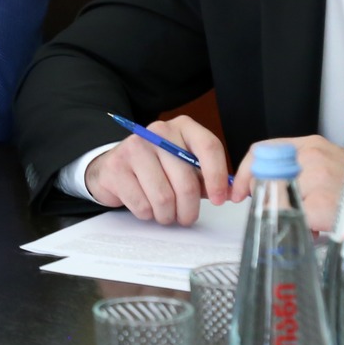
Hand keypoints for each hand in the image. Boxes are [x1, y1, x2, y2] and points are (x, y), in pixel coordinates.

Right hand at [85, 113, 232, 225]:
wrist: (114, 167)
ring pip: (164, 198)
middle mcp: (158, 132)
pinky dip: (147, 214)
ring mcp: (134, 147)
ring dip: (167, 215)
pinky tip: (145, 206)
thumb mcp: (184, 166)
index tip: (220, 200)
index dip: (218, 178)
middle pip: (187, 182)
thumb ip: (206, 177)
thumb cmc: (157, 169)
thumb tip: (229, 193)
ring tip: (164, 212)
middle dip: (189, 210)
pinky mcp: (116, 167)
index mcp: (183, 127)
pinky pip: (142, 205)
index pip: (209, 147)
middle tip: (186, 217)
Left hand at [231, 134, 343, 232]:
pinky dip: (301, 227)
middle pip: (265, 177)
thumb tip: (263, 190)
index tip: (240, 192)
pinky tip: (318, 228)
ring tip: (311, 220)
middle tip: (280, 211)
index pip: (262, 151)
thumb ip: (297, 173)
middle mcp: (312, 155)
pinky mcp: (321, 203)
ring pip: (276, 200)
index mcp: (312, 145)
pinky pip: (292, 218)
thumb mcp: (327, 172)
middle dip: (266, 198)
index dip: (247, 173)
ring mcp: (317, 178)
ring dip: (288, 214)